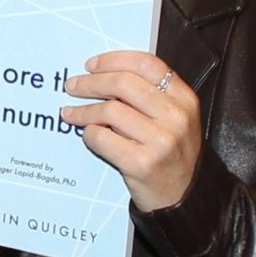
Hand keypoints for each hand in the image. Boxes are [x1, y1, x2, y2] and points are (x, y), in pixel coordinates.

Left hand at [61, 51, 202, 212]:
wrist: (182, 196)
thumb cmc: (170, 152)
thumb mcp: (173, 118)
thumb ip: (148, 95)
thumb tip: (103, 74)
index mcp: (184, 99)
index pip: (146, 64)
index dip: (113, 60)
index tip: (91, 64)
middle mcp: (176, 117)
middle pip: (123, 83)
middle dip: (91, 82)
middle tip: (72, 86)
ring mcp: (160, 141)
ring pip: (109, 110)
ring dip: (83, 110)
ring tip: (71, 113)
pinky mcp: (142, 163)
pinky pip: (101, 138)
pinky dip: (89, 134)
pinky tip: (87, 134)